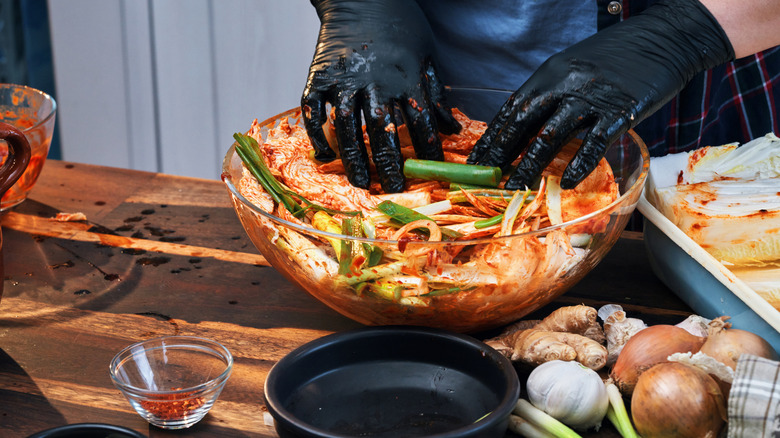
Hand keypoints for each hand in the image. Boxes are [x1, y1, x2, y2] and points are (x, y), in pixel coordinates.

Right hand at [302, 0, 459, 192]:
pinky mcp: (318, 75)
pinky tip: (324, 155)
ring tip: (360, 182)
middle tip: (391, 189)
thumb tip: (452, 129)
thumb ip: (436, 93)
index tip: (428, 173)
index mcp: (405, 77)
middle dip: (388, 165)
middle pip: (382, 131)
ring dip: (353, 158)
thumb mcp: (427, 54)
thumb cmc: (399, 23)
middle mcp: (374, 81)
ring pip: (346, 126)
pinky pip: (312, 109)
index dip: (426, 151)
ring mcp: (343, 79)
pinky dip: (316, 134)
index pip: (420, 123)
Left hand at [467, 0, 733, 189]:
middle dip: (502, 153)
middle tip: (488, 179)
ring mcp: (592, 97)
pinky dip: (579, 164)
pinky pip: (594, 142)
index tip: (477, 160)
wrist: (665, 37)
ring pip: (551, 136)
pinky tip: (568, 182)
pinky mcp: (620, 110)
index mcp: (550, 73)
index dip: (493, 136)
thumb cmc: (617, 56)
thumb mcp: (574, 67)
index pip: (512, 109)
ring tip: (517, 188)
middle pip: (524, 123)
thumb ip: (552, 94)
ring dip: (530, 165)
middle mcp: (565, 83)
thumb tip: (528, 127)